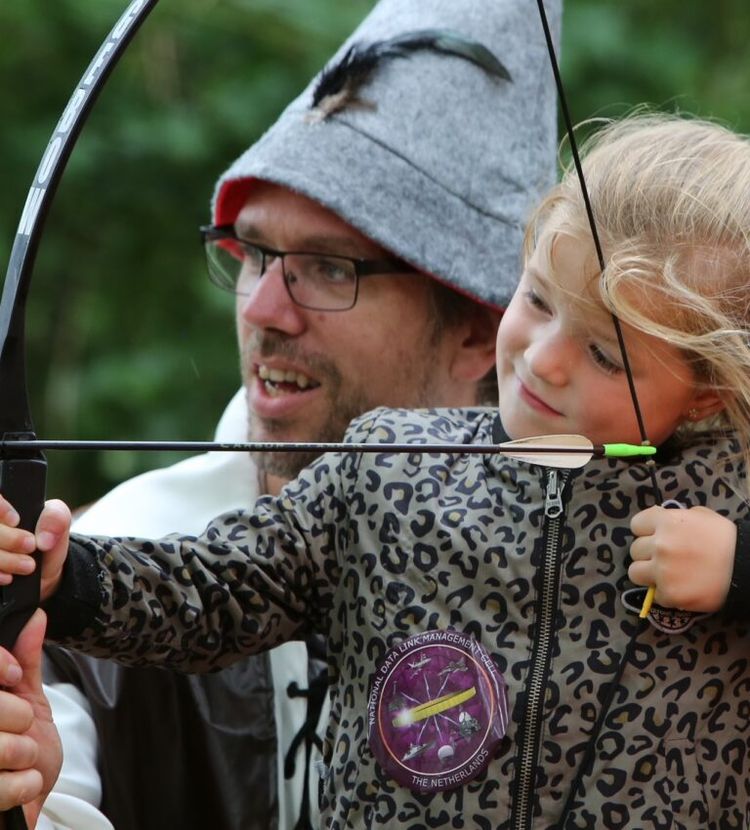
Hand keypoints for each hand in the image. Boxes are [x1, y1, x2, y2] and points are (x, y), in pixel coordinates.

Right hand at [0, 497, 70, 601]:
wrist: (43, 571)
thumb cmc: (46, 538)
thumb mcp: (59, 523)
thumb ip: (56, 517)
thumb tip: (44, 537)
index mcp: (3, 506)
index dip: (0, 509)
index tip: (16, 520)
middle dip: (8, 539)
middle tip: (31, 545)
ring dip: (4, 559)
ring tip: (29, 565)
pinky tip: (9, 577)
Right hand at [0, 609, 61, 826]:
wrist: (24, 808)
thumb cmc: (23, 752)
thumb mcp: (28, 702)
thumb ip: (26, 663)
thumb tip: (36, 617)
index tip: (12, 678)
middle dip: (16, 717)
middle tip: (23, 729)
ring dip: (23, 753)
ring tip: (24, 759)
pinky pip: (0, 787)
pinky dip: (23, 784)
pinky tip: (22, 784)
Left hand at [629, 505, 736, 612]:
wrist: (747, 568)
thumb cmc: (725, 539)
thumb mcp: (701, 516)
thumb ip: (675, 517)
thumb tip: (658, 520)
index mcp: (666, 522)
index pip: (636, 525)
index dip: (645, 532)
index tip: (655, 537)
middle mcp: (659, 545)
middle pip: (635, 550)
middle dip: (648, 554)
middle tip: (666, 558)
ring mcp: (663, 571)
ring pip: (635, 573)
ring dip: (648, 574)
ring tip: (666, 574)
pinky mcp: (669, 594)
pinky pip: (654, 594)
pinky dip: (665, 593)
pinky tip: (681, 588)